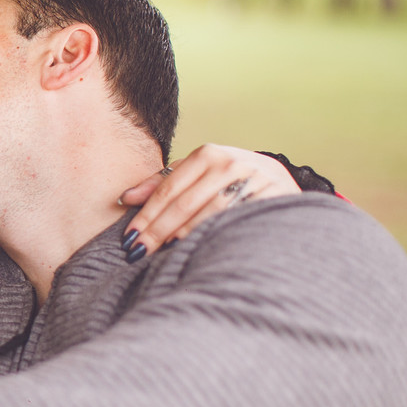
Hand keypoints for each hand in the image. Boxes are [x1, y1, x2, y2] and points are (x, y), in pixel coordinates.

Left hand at [117, 144, 300, 258]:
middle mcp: (232, 162)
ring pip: (209, 214)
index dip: (147, 214)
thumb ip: (162, 183)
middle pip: (185, 203)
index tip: (130, 237)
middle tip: (138, 251)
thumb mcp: (198, 174)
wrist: (281, 183)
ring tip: (162, 253)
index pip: (169, 188)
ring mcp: (255, 179)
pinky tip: (199, 248)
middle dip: (158, 230)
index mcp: (209, 153)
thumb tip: (125, 198)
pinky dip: (215, 234)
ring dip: (183, 235)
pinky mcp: (273, 197)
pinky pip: (237, 221)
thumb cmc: (229, 181)